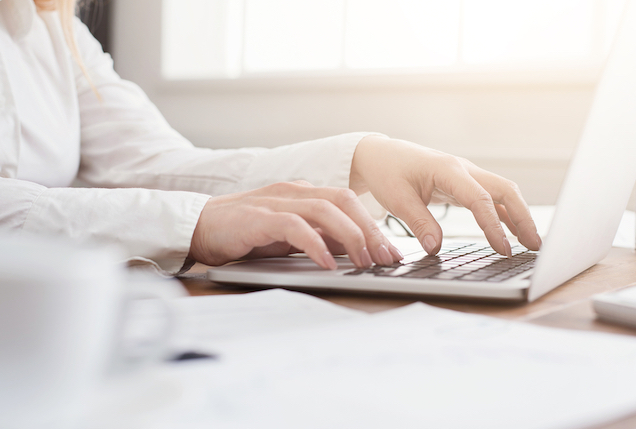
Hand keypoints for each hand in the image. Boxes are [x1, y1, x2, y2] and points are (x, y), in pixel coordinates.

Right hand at [188, 181, 402, 268]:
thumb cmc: (244, 233)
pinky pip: (294, 227)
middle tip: (386, 258)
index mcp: (304, 193)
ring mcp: (276, 202)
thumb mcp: (289, 237)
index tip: (391, 252)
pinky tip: (326, 263)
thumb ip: (317, 238)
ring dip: (350, 236)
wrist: (197, 227)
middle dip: (370, 230)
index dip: (374, 226)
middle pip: (344, 201)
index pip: (348, 203)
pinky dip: (314, 244)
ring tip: (363, 262)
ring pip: (326, 210)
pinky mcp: (259, 218)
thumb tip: (352, 253)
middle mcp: (294, 192)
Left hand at [350, 135, 541, 255]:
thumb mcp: (397, 199)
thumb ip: (419, 223)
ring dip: (518, 215)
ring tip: (531, 243)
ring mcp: (465, 175)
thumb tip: (435, 249)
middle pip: (505, 190)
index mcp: (448, 170)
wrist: (380, 154)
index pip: (480, 199)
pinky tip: (512, 232)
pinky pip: (490, 197)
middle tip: (535, 246)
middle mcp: (463, 169)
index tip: (503, 250)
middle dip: (523, 217)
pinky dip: (504, 213)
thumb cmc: (387, 172)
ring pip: (502, 193)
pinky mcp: (462, 183)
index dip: (494, 226)